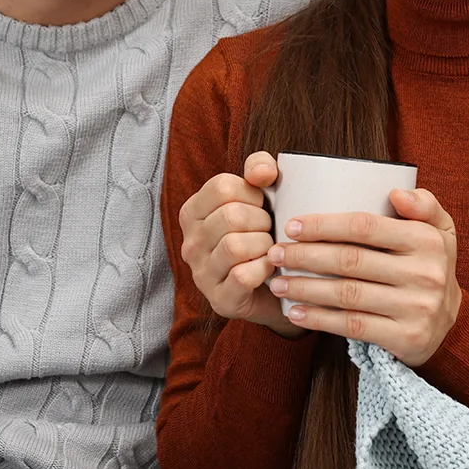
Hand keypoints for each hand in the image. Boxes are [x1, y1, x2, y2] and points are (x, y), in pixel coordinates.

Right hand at [178, 152, 303, 337]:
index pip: (221, 186)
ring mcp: (202, 274)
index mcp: (193, 212)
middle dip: (261, 221)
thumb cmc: (263, 233)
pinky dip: (264, 269)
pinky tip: (269, 268)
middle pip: (230, 216)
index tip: (261, 205)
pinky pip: (242, 276)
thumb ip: (260, 168)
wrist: (278, 284)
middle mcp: (190, 243)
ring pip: (234, 246)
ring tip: (269, 248)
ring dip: (264, 245)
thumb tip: (263, 172)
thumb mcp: (261, 194)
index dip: (252, 192)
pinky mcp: (220, 299)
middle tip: (269, 230)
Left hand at [266, 188, 461, 364]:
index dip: (324, 225)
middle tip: (275, 253)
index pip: (365, 226)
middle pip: (350, 260)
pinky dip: (319, 319)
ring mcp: (415, 308)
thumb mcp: (440, 231)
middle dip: (305, 256)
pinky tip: (295, 312)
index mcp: (426, 240)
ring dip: (305, 287)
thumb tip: (396, 193)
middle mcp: (423, 274)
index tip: (292, 226)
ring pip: (347, 294)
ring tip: (277, 282)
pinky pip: (353, 326)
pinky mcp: (405, 337)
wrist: (452, 325)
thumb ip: (424, 204)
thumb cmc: (431, 267)